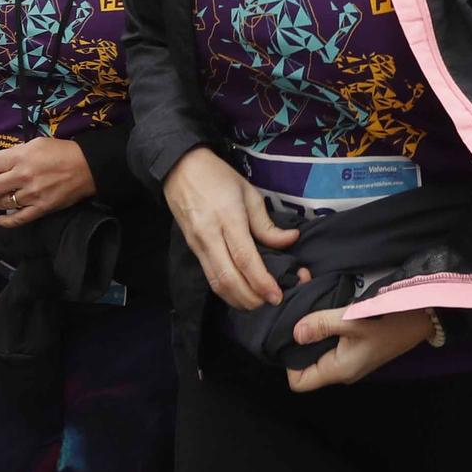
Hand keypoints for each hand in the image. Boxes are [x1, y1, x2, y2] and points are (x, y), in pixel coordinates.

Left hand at [0, 136, 95, 225]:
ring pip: (0, 203)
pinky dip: (5, 222)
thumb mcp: (35, 143)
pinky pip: (18, 219)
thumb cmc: (61, 152)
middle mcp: (23, 176)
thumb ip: (15, 153)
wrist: (86, 167)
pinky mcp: (40, 209)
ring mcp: (31, 195)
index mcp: (20, 157)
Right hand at [162, 147, 298, 310]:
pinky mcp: (192, 250)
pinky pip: (209, 277)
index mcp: (228, 217)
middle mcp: (210, 235)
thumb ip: (267, 224)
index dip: (262, 281)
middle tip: (271, 302)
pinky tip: (240, 293)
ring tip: (258, 302)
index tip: (277, 295)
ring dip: (238, 300)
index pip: (245, 258)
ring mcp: (197, 245)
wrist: (180, 169)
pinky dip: (226, 291)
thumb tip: (291, 240)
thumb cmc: (218, 177)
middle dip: (251, 298)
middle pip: (228, 278)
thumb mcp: (249, 193)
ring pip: (216, 283)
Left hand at [286, 306, 439, 392]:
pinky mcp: (354, 346)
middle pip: (304, 363)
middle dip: (296, 338)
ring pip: (315, 350)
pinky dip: (321, 325)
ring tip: (303, 302)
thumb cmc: (389, 320)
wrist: (421, 315)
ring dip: (308, 328)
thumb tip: (294, 333)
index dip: (287, 362)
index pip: (299, 382)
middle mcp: (341, 369)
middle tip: (291, 311)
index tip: (286, 335)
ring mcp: (348, 358)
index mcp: (339, 370)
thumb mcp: (352, 319)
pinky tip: (318, 304)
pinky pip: (328, 341)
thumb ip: (321, 325)